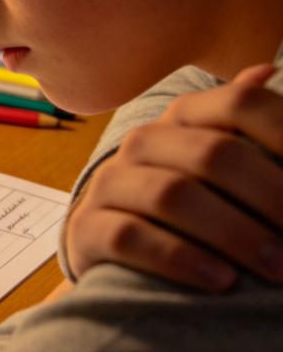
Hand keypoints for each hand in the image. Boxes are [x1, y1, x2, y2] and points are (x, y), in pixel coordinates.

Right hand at [65, 64, 282, 290]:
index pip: (241, 103)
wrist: (113, 241)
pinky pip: (129, 237)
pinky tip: (220, 280)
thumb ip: (246, 124)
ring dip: (233, 233)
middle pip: (213, 155)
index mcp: (184, 117)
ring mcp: (110, 182)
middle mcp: (143, 142)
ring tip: (276, 268)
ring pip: (172, 195)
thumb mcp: (219, 161)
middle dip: (270, 197)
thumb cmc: (190, 202)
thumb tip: (267, 71)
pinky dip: (179, 258)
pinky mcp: (87, 227)